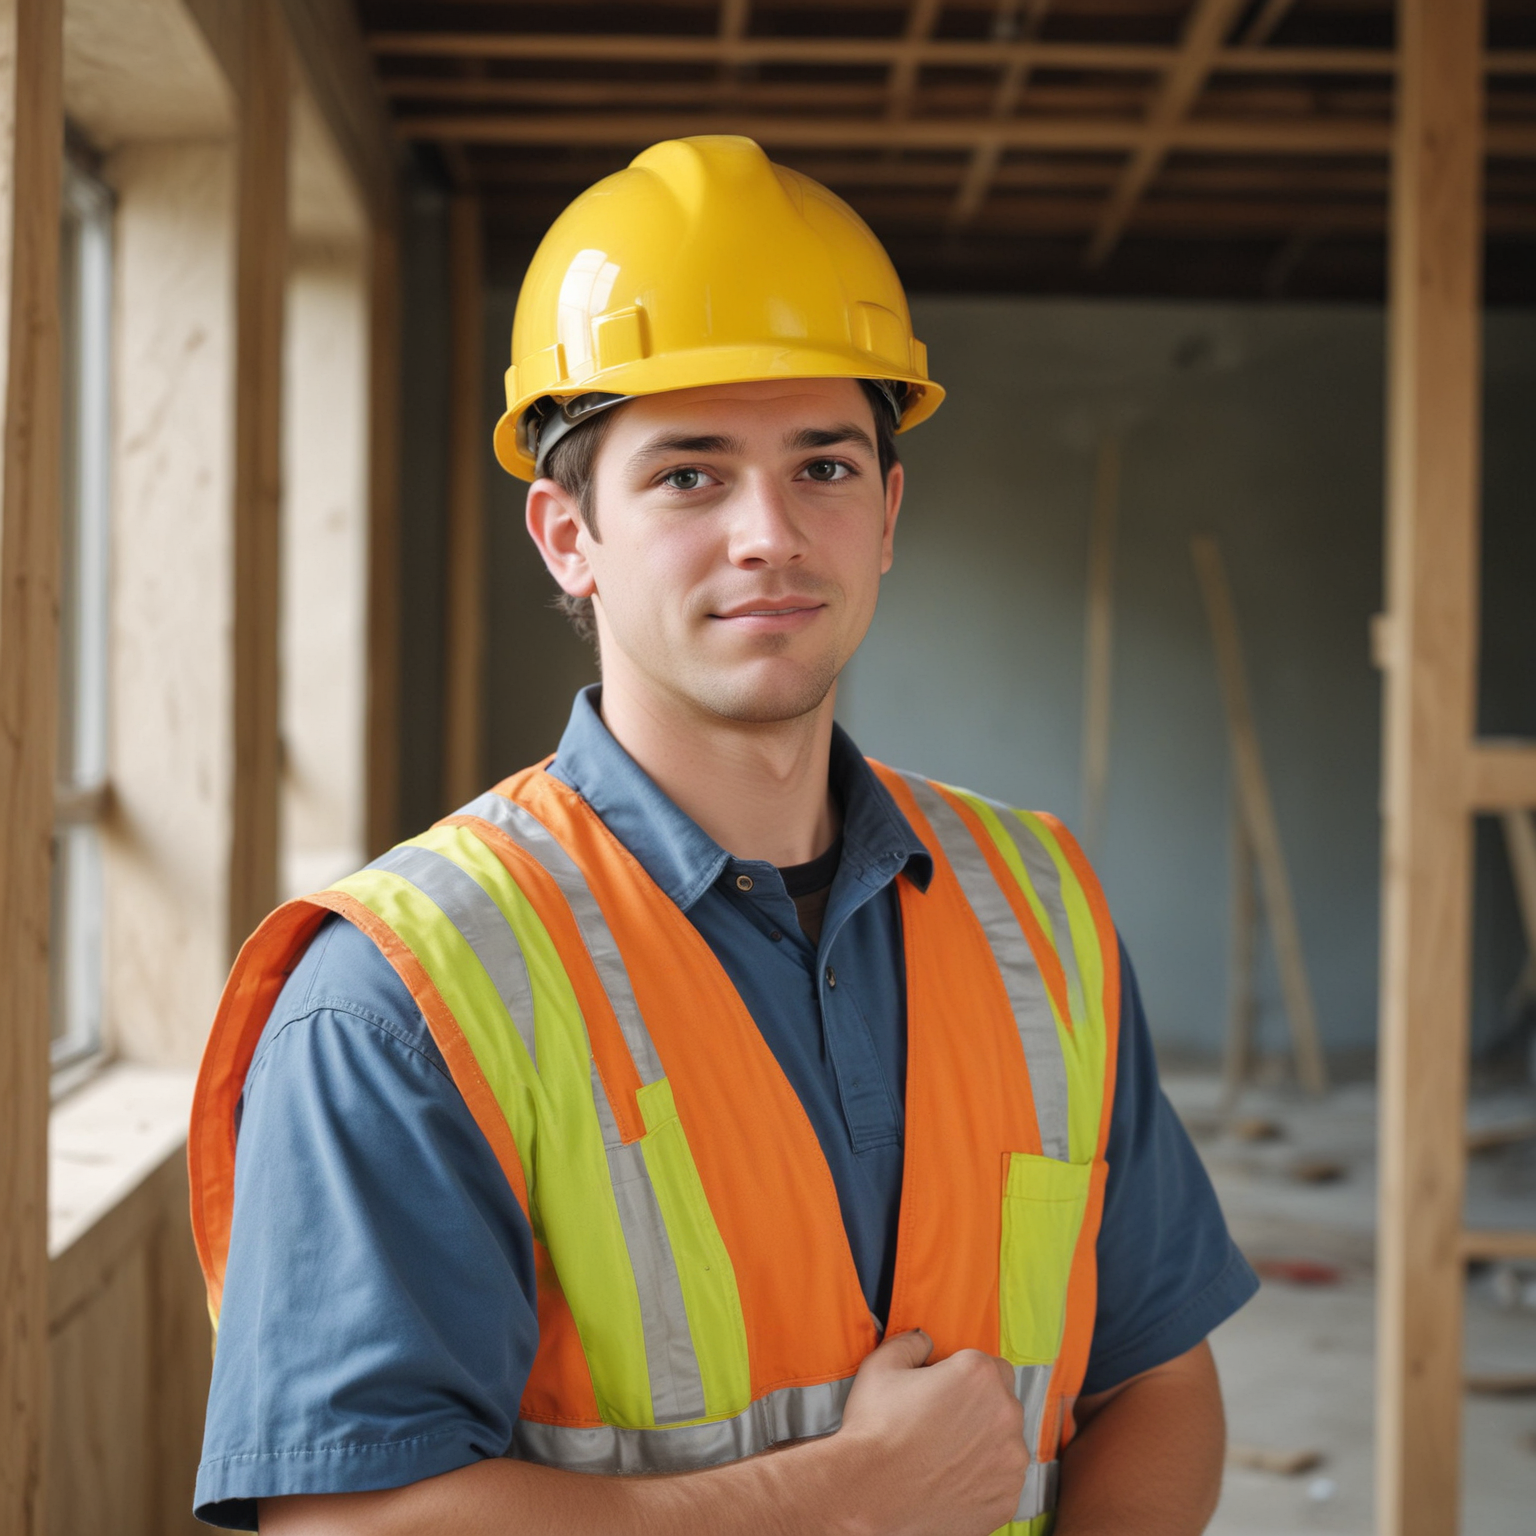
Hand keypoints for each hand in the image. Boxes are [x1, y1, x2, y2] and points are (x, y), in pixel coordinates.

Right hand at [832, 1330, 1026, 1535]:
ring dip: (985, 1446)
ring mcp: (1010, 1462)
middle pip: (1002, 1403)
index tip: (947, 1393)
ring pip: (1006, 1444)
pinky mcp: (1007, 1500)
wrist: (867, 1495)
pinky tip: (952, 1480)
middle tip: (943, 1425)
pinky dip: (984, 1481)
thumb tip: (925, 1340)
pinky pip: (1004, 1482)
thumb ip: (912, 1342)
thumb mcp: (882, 1365)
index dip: (967, 1379)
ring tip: (944, 1456)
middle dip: (980, 1410)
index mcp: (980, 1375)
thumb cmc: (874, 1430)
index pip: (992, 1366)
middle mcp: (1005, 1414)